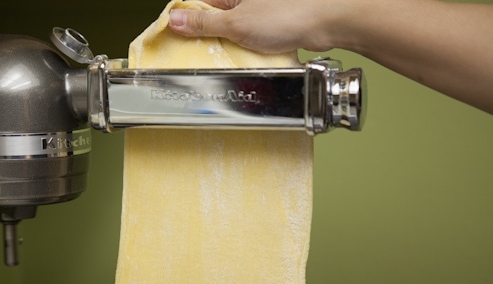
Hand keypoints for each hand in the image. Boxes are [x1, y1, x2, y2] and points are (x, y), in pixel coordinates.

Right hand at [168, 0, 338, 53]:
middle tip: (203, 54)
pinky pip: (251, 35)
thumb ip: (205, 23)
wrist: (329, 22)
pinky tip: (247, 56)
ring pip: (233, 28)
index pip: (198, 3)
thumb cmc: (290, 15)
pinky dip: (247, 47)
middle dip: (208, 36)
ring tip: (229, 56)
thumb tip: (176, 19)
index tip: (177, 39)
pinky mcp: (273, 22)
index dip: (186, 21)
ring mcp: (260, 9)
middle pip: (215, 16)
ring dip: (229, 44)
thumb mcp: (237, 24)